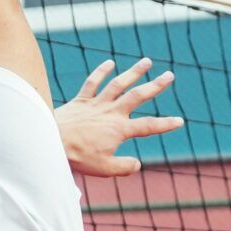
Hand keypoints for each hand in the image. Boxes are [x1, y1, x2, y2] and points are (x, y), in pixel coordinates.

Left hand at [55, 59, 184, 177]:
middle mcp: (111, 112)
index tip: (180, 121)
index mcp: (119, 129)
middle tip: (170, 75)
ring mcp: (96, 104)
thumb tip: (137, 164)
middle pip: (138, 96)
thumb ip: (124, 167)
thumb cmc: (76, 156)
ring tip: (147, 61)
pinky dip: (101, 72)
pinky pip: (92, 82)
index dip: (165, 124)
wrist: (50, 141)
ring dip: (134, 72)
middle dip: (156, 85)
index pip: (148, 126)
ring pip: (119, 84)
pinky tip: (110, 63)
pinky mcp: (81, 100)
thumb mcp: (104, 169)